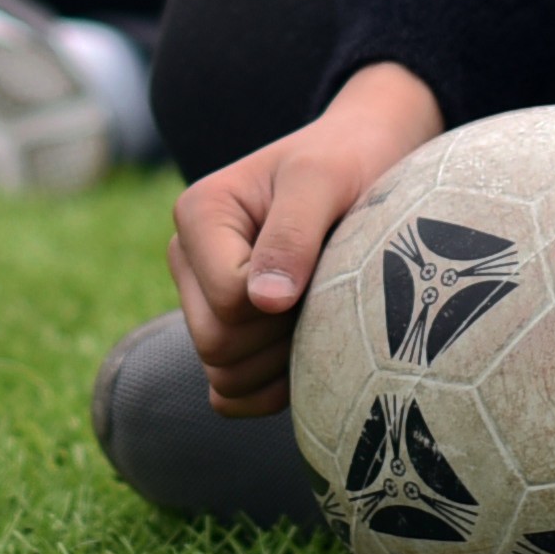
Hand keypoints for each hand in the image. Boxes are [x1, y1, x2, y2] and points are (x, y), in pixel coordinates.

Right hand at [172, 62, 444, 412]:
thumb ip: (293, 233)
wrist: (365, 158)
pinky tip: (306, 355)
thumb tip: (264, 302)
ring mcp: (201, 298)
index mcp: (199, 214)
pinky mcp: (223, 330)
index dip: (282, 302)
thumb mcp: (325, 179)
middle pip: (217, 345)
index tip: (324, 266)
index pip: (228, 300)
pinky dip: (268, 391)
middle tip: (325, 294)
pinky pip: (227, 395)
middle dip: (279, 335)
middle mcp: (189, 258)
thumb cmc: (347, 160)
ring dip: (279, 363)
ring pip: (223, 376)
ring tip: (318, 314)